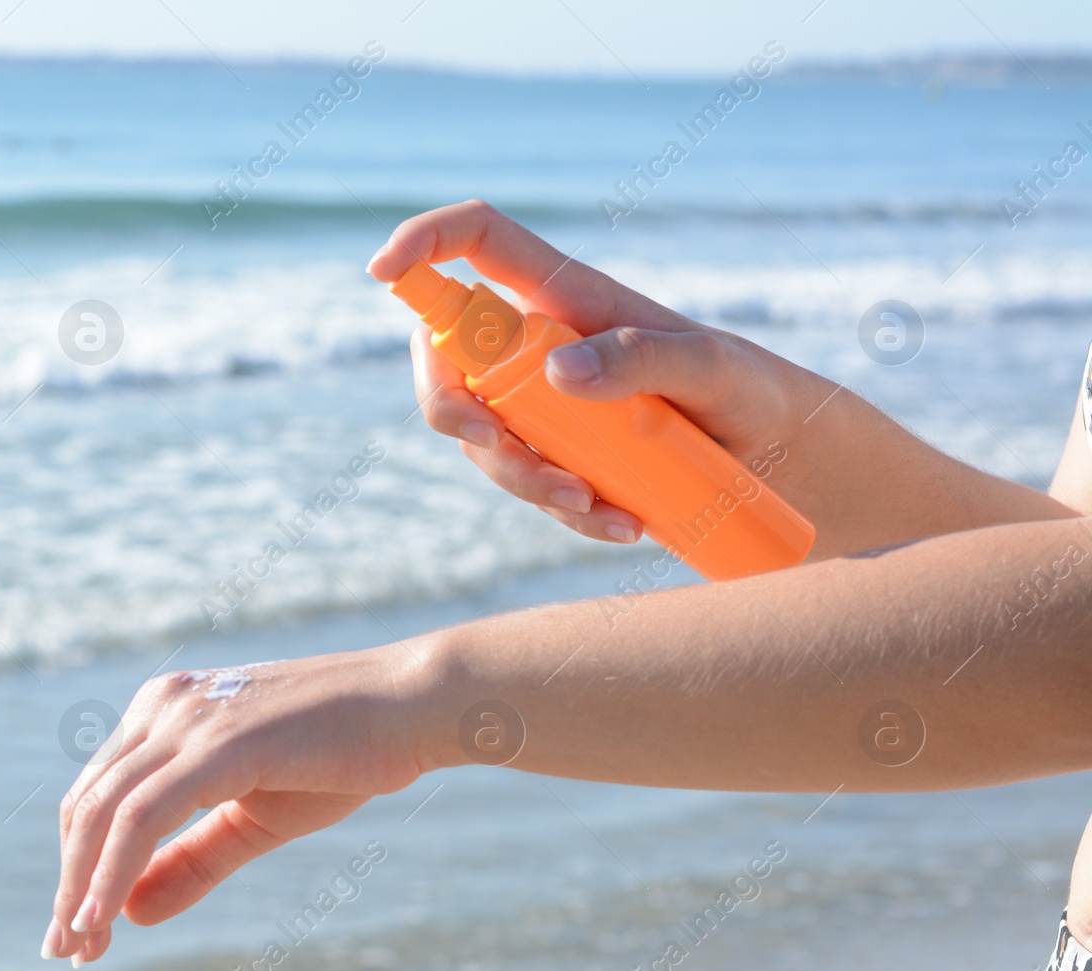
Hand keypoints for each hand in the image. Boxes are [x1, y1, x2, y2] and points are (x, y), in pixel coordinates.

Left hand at [42, 647, 432, 965]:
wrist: (407, 707)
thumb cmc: (339, 756)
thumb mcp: (252, 819)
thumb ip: (191, 860)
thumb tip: (129, 911)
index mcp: (164, 711)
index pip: (95, 795)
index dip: (77, 865)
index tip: (79, 929)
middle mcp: (163, 705)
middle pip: (85, 806)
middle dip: (69, 883)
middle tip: (66, 951)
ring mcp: (187, 719)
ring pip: (102, 813)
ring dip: (81, 888)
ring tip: (80, 947)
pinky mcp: (217, 743)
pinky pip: (142, 817)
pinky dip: (112, 871)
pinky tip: (105, 918)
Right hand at [370, 200, 836, 547]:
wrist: (787, 471)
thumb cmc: (756, 395)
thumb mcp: (716, 370)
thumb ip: (643, 358)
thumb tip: (554, 373)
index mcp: (568, 298)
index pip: (478, 244)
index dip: (425, 244)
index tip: (382, 270)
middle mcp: (541, 346)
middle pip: (447, 359)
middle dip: (453, 410)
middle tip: (501, 448)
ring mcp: (544, 407)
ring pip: (481, 437)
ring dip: (521, 479)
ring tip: (595, 505)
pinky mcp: (560, 460)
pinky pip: (526, 487)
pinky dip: (560, 513)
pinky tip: (619, 525)